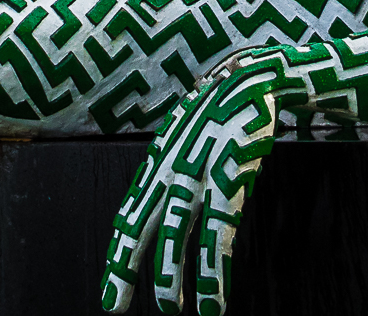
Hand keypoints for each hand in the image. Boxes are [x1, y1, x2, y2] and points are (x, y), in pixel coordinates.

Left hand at [102, 54, 295, 315]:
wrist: (255, 75)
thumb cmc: (223, 108)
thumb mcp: (189, 133)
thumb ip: (174, 164)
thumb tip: (163, 195)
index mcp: (161, 161)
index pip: (132, 212)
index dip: (120, 249)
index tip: (112, 280)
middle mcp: (171, 169)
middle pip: (141, 225)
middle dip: (125, 267)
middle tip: (114, 306)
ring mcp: (199, 174)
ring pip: (177, 236)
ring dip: (173, 280)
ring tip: (173, 312)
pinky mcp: (230, 179)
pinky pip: (218, 236)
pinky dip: (213, 274)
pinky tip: (213, 302)